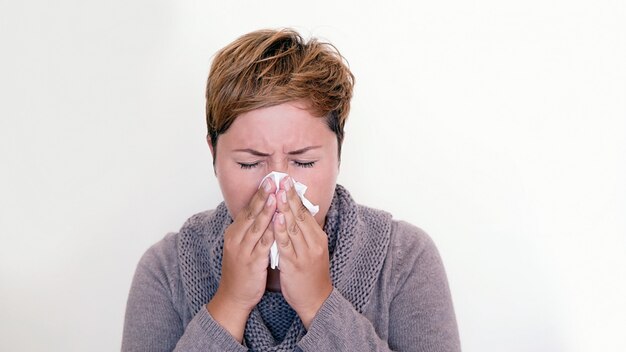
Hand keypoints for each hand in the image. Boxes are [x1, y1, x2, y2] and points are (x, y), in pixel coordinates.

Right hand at [206, 178, 276, 340]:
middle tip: (273, 180)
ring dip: (266, 210)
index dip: (259, 194)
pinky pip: (262, 245)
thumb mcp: (243, 246)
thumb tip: (265, 213)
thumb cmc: (242, 271)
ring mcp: (243, 250)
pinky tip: (278, 224)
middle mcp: (236, 238)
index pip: (248, 209)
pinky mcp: (251, 263)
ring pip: (256, 226)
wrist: (233, 296)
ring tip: (275, 196)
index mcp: (235, 233)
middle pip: (251, 213)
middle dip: (263, 196)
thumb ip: (252, 230)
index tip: (269, 180)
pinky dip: (270, 233)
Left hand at [273, 176, 332, 328]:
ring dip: (285, 209)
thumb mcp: (311, 250)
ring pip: (294, 227)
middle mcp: (314, 242)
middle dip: (290, 196)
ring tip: (278, 193)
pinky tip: (277, 219)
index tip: (287, 181)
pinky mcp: (296, 263)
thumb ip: (304, 233)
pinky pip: (287, 244)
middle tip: (283, 179)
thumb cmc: (311, 275)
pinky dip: (281, 230)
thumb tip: (293, 215)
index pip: (305, 212)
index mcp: (317, 237)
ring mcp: (305, 252)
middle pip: (300, 215)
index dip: (295, 196)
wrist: (317, 300)